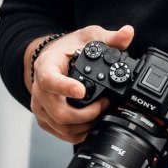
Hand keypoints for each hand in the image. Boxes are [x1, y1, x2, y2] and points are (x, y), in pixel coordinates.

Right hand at [29, 24, 134, 143]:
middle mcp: (39, 90)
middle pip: (59, 111)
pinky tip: (93, 123)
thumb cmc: (69, 48)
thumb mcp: (89, 36)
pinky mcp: (46, 120)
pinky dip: (80, 132)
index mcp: (46, 66)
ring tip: (102, 113)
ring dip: (86, 124)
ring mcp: (41, 107)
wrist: (53, 59)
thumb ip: (109, 37)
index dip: (65, 88)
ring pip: (61, 126)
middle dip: (87, 113)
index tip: (82, 91)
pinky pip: (62, 134)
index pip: (49, 79)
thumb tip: (128, 33)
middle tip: (105, 104)